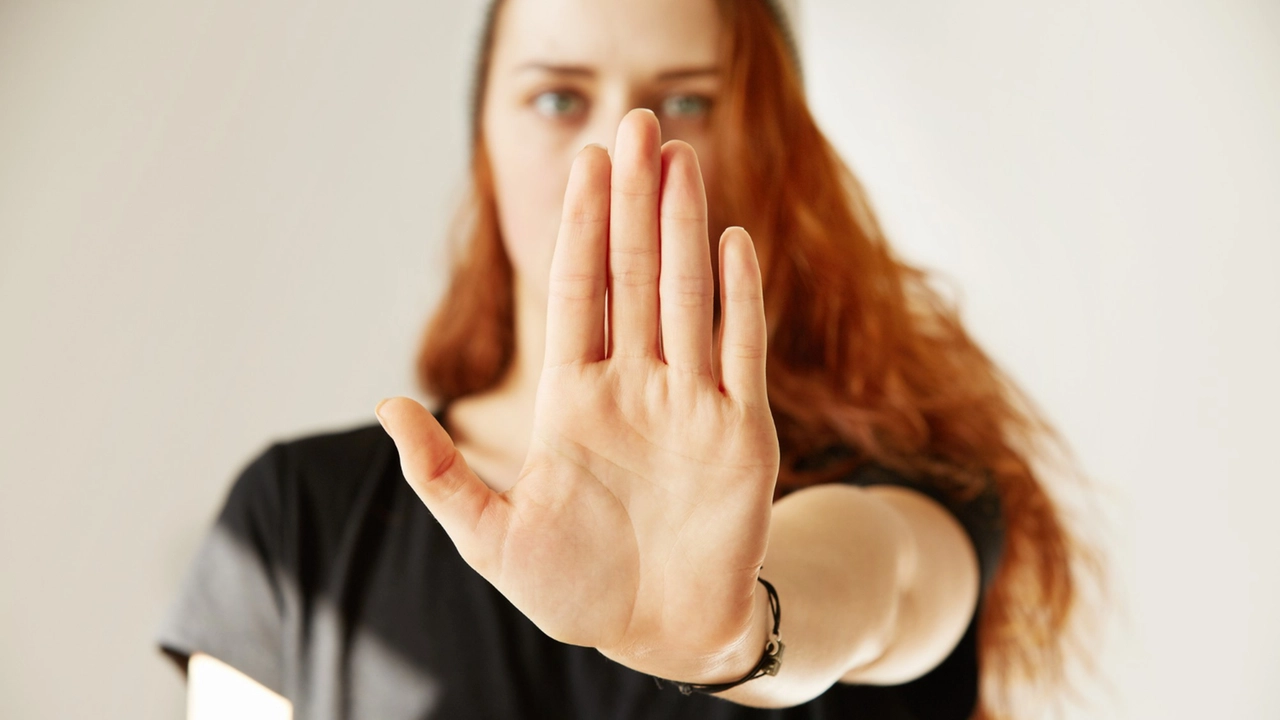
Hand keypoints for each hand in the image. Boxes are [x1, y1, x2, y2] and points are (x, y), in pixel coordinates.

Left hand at [377, 108, 779, 681]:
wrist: (657, 635)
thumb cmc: (574, 591)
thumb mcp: (491, 538)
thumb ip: (442, 473)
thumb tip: (387, 403)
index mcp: (573, 403)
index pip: (577, 294)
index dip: (580, 228)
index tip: (584, 163)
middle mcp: (633, 389)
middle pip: (635, 277)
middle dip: (634, 202)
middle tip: (638, 126)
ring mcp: (689, 406)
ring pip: (687, 298)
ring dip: (684, 229)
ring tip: (681, 159)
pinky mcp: (742, 435)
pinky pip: (741, 353)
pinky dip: (739, 299)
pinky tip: (730, 242)